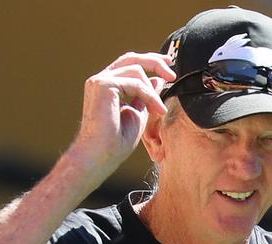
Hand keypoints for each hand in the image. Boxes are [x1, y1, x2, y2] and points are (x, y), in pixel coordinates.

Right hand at [73, 52, 175, 174]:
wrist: (100, 156)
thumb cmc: (116, 142)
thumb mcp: (138, 114)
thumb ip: (146, 96)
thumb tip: (158, 80)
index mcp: (107, 86)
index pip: (129, 64)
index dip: (150, 62)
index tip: (168, 67)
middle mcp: (100, 80)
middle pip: (132, 58)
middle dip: (155, 62)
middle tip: (172, 74)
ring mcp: (100, 81)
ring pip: (137, 71)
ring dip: (153, 91)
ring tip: (159, 110)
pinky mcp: (103, 85)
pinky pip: (136, 83)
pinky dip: (149, 96)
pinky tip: (156, 110)